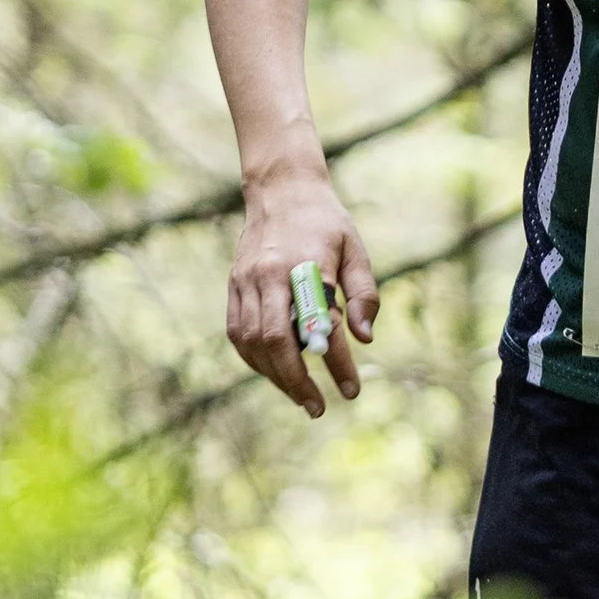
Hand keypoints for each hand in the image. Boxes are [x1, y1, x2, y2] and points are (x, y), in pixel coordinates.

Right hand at [225, 167, 379, 417]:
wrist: (281, 190)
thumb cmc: (326, 223)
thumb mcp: (356, 250)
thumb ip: (363, 294)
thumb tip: (365, 340)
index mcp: (305, 264)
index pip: (319, 325)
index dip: (335, 363)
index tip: (351, 391)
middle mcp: (270, 274)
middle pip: (275, 340)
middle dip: (296, 381)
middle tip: (317, 408)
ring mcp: (246, 281)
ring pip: (252, 342)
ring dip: (274, 376)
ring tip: (300, 396)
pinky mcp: (233, 286)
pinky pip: (238, 333)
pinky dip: (255, 359)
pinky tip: (276, 373)